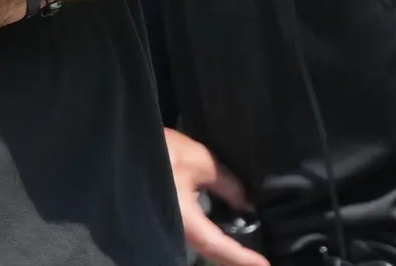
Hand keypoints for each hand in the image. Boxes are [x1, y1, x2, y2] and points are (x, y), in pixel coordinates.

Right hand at [165, 129, 269, 265]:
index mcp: (185, 220)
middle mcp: (175, 229)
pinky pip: (193, 232)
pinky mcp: (164, 216)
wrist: (129, 142)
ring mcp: (168, 224)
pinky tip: (222, 229)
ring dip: (223, 247)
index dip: (243, 257)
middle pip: (210, 250)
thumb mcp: (201, 161)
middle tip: (258, 261)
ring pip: (201, 243)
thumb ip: (227, 185)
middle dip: (234, 257)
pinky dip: (211, 235)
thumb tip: (246, 204)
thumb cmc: (163, 151)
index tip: (265, 265)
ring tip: (245, 247)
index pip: (219, 245)